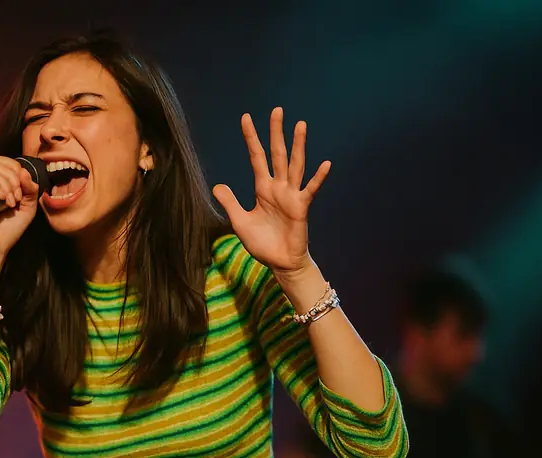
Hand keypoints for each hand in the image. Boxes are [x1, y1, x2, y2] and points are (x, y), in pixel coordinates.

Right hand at [0, 156, 40, 257]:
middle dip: (12, 178)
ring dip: (5, 183)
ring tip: (10, 202)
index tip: (22, 190)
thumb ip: (31, 189)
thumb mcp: (28, 208)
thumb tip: (24, 171)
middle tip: (17, 198)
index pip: (4, 161)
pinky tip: (1, 199)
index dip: (16, 169)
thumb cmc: (8, 230)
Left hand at [213, 107, 330, 275]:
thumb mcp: (240, 222)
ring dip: (298, 145)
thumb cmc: (262, 243)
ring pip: (294, 165)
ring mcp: (291, 196)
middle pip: (277, 154)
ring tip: (300, 125)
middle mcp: (278, 187)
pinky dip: (318, 178)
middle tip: (276, 110)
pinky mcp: (301, 208)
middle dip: (276, 132)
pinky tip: (325, 164)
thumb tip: (216, 186)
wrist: (280, 262)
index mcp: (262, 188)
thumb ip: (230, 203)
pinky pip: (310, 190)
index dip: (251, 138)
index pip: (256, 157)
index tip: (246, 118)